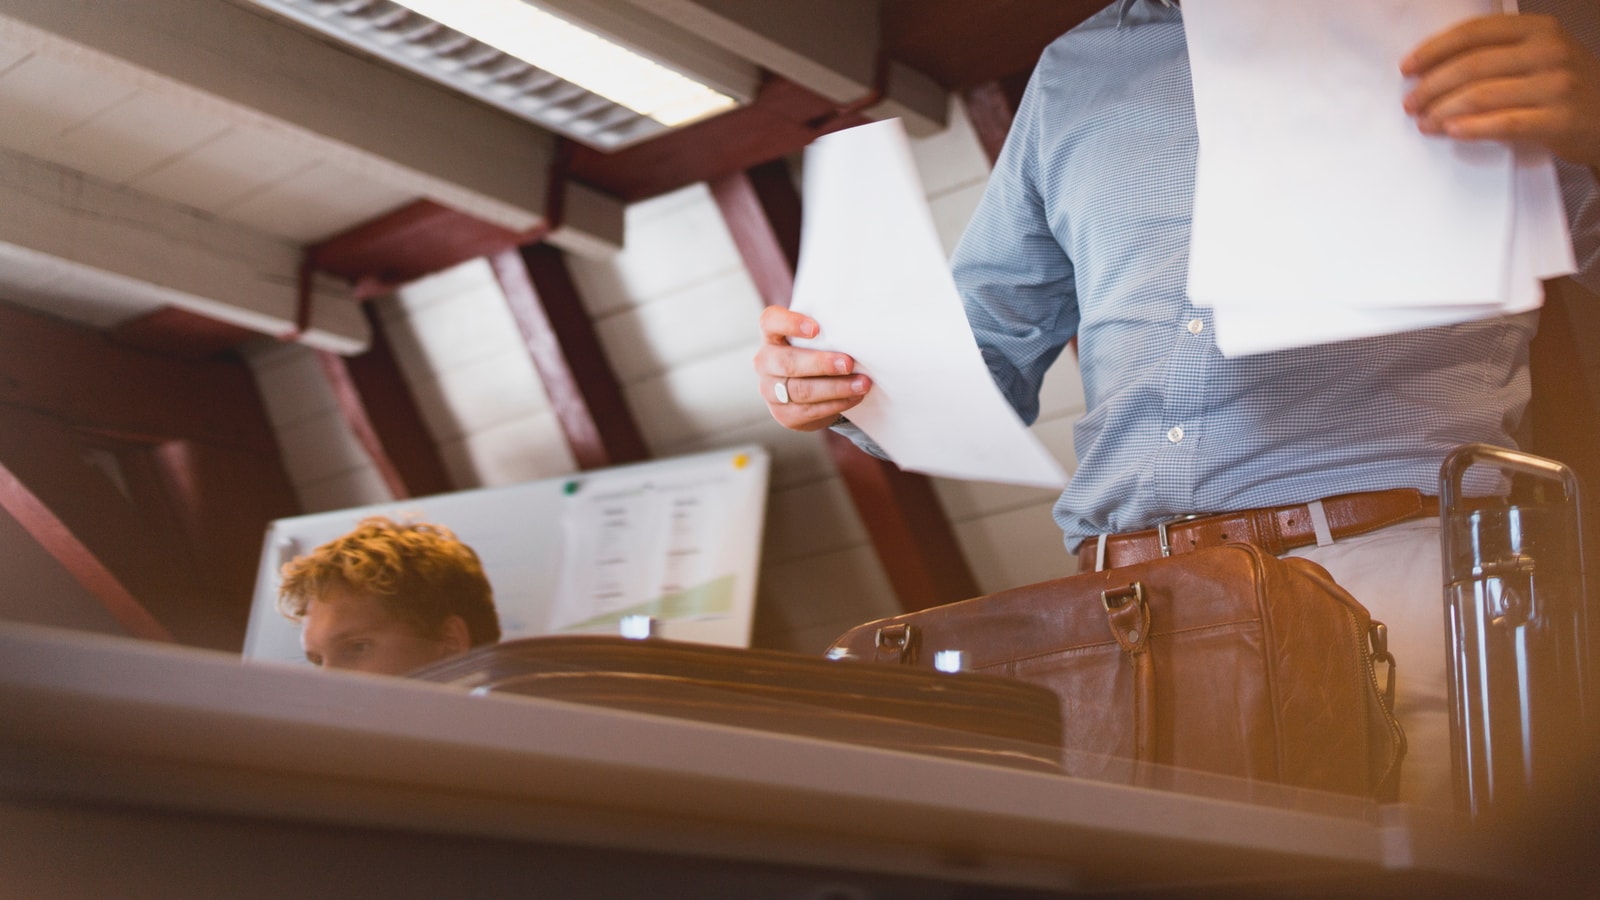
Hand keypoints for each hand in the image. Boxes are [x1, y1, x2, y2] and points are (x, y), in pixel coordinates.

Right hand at [752, 306, 870, 431]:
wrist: (805, 391)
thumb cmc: (814, 354)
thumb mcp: (815, 338)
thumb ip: (826, 329)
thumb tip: (856, 326)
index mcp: (771, 336)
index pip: (770, 322)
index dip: (790, 323)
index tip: (816, 328)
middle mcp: (765, 363)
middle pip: (787, 362)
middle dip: (821, 363)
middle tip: (848, 363)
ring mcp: (771, 391)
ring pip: (801, 390)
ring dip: (836, 387)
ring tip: (861, 383)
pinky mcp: (784, 414)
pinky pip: (811, 410)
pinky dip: (837, 403)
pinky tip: (854, 396)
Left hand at [1402, 14, 1599, 166]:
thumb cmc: (1563, 86)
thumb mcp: (1538, 55)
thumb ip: (1497, 54)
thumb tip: (1433, 68)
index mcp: (1538, 29)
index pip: (1474, 33)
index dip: (1434, 50)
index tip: (1407, 67)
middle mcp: (1549, 51)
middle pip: (1472, 66)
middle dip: (1431, 86)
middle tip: (1411, 103)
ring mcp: (1557, 85)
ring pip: (1482, 96)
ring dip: (1443, 111)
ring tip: (1425, 121)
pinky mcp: (1560, 119)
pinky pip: (1505, 123)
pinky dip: (1472, 128)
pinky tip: (1451, 131)